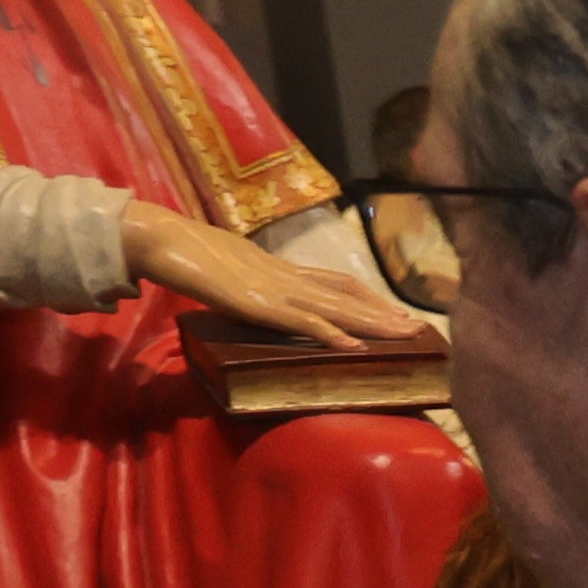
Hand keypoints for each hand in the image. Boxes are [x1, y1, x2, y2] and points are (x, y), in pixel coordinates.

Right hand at [127, 203, 435, 350]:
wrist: (169, 241)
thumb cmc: (193, 256)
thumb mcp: (234, 272)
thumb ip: (251, 286)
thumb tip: (253, 297)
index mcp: (283, 270)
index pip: (337, 282)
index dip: (368, 296)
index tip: (393, 310)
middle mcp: (289, 279)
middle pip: (348, 295)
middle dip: (384, 313)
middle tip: (418, 328)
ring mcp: (278, 291)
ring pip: (337, 308)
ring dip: (373, 324)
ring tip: (405, 336)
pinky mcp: (262, 306)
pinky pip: (304, 322)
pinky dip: (331, 334)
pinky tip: (353, 346)